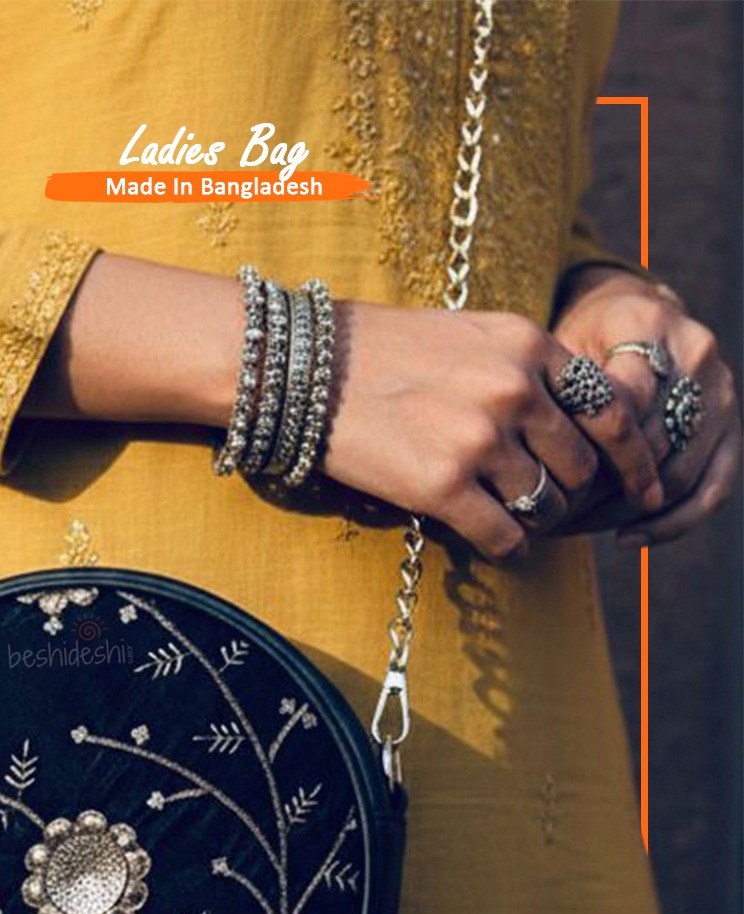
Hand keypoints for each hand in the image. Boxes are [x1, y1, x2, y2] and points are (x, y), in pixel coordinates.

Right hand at [316, 302, 663, 561]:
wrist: (304, 370)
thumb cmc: (380, 352)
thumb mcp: (469, 336)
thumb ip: (526, 367)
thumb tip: (572, 421)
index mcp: (527, 346)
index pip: (610, 410)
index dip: (631, 456)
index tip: (640, 484)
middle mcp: (512, 391)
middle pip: (580, 466)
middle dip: (571, 493)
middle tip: (550, 505)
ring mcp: (477, 440)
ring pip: (544, 505)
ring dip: (534, 520)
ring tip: (511, 518)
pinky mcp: (439, 487)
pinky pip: (503, 535)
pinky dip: (506, 545)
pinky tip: (492, 540)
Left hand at [552, 267, 740, 543]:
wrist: (631, 314)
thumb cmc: (580, 337)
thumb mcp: (558, 345)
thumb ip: (557, 389)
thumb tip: (530, 459)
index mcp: (648, 325)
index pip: (617, 404)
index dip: (576, 449)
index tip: (533, 480)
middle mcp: (696, 355)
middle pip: (649, 444)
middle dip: (594, 488)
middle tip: (543, 514)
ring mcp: (721, 393)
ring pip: (677, 473)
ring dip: (622, 510)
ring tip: (571, 526)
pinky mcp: (731, 428)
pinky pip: (712, 488)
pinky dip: (671, 522)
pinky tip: (627, 537)